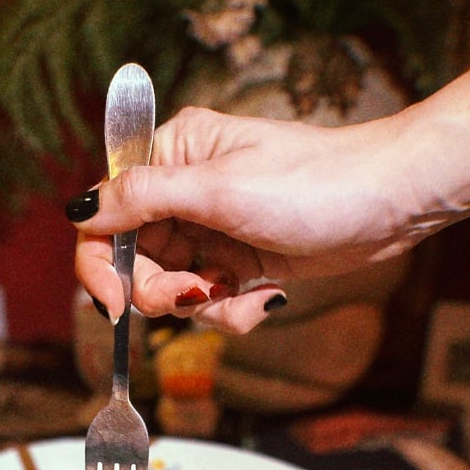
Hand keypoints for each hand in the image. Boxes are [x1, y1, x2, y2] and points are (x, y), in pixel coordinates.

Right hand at [68, 106, 425, 331]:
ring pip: (171, 291)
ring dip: (205, 305)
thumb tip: (78, 209)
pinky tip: (267, 297)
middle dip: (164, 291)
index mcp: (170, 157)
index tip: (116, 304)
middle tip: (200, 293)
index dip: (101, 265)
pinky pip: (210, 302)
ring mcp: (209, 231)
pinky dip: (233, 311)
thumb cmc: (314, 181)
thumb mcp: (219, 189)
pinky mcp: (236, 262)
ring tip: (244, 292)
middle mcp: (182, 193)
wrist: (390, 203)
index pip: (105, 216)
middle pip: (134, 264)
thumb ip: (142, 199)